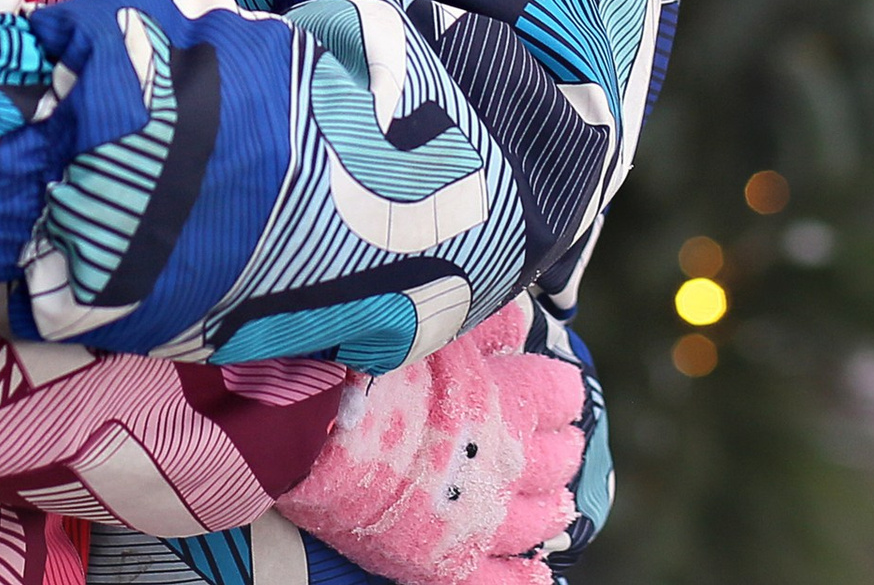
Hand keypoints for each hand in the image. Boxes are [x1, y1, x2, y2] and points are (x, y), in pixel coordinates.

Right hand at [275, 300, 584, 584]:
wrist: (312, 430)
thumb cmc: (364, 365)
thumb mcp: (424, 327)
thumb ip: (477, 322)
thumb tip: (519, 315)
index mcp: (504, 403)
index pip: (558, 395)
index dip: (557, 390)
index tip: (554, 387)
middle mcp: (505, 465)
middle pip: (558, 461)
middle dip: (561, 449)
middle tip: (559, 442)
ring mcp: (480, 519)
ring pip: (538, 519)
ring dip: (551, 507)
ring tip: (554, 500)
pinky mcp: (448, 561)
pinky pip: (504, 581)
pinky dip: (525, 577)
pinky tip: (537, 571)